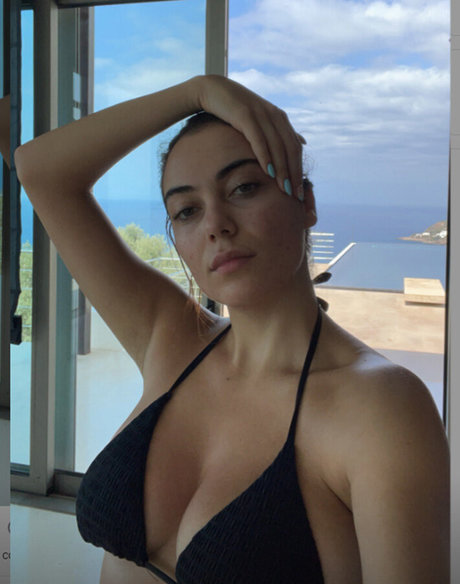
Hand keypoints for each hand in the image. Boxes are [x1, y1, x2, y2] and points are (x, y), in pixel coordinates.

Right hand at [195, 75, 304, 199]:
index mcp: (280, 118)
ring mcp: (260, 114)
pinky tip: (268, 171)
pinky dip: (265, 155)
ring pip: (277, 146)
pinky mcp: (245, 114)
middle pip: (290, 149)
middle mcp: (274, 115)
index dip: (299, 170)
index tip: (299, 191)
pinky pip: (258, 139)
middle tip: (294, 195)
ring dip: (282, 169)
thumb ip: (281, 132)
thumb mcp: (262, 120)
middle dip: (293, 173)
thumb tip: (302, 142)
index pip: (295, 148)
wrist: (212, 90)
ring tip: (283, 189)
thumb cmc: (236, 109)